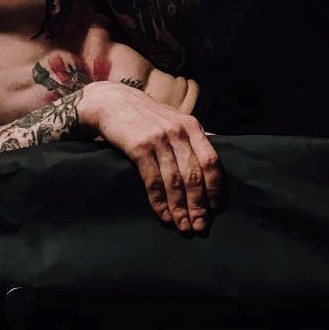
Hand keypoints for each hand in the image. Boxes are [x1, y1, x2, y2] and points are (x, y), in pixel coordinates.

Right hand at [83, 81, 221, 231]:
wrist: (113, 102)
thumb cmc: (147, 116)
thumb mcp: (176, 119)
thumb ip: (195, 137)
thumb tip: (215, 156)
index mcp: (192, 127)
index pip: (211, 161)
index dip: (214, 187)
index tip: (215, 208)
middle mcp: (178, 133)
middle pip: (194, 176)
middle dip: (198, 205)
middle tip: (200, 225)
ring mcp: (158, 140)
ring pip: (175, 182)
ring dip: (180, 208)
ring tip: (183, 226)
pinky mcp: (139, 148)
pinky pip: (153, 181)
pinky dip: (160, 202)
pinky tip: (164, 216)